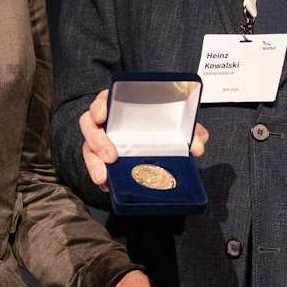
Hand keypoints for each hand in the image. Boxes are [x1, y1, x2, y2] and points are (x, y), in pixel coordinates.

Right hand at [78, 89, 207, 189]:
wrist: (163, 145)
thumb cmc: (164, 127)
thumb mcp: (179, 127)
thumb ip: (191, 132)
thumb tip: (197, 147)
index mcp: (120, 105)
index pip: (103, 100)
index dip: (99, 106)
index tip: (102, 115)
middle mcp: (107, 122)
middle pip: (89, 125)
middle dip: (97, 140)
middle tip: (111, 156)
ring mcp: (101, 141)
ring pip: (88, 149)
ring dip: (93, 164)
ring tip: (103, 177)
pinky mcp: (101, 159)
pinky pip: (95, 167)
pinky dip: (100, 177)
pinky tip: (106, 186)